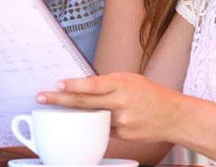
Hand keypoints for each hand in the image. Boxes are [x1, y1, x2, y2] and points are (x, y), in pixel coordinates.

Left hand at [36, 72, 182, 141]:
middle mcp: (121, 102)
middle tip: (41, 97)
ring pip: (91, 118)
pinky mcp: (122, 135)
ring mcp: (121, 121)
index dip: (74, 85)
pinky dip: (95, 124)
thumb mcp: (130, 79)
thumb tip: (82, 86)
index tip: (58, 84)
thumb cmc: (151, 94)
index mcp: (122, 84)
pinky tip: (96, 120)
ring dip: (74, 114)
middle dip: (60, 100)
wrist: (174, 116)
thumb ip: (107, 83)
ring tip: (58, 110)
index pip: (94, 84)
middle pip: (85, 102)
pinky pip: (102, 129)